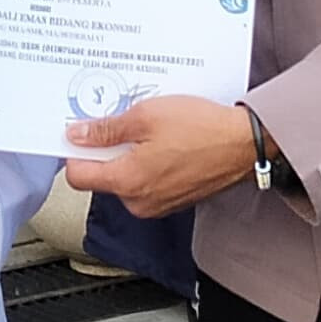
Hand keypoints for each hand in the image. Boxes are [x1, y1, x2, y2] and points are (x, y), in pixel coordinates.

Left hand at [62, 95, 259, 217]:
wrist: (245, 145)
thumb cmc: (202, 129)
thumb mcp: (146, 116)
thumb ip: (107, 130)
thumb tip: (77, 135)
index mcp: (128, 181)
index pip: (77, 176)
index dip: (75, 152)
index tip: (80, 134)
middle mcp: (139, 201)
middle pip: (102, 177)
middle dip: (107, 150)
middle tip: (125, 123)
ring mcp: (157, 205)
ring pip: (125, 179)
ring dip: (130, 156)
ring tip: (152, 132)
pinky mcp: (173, 202)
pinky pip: (147, 183)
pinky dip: (149, 164)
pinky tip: (166, 144)